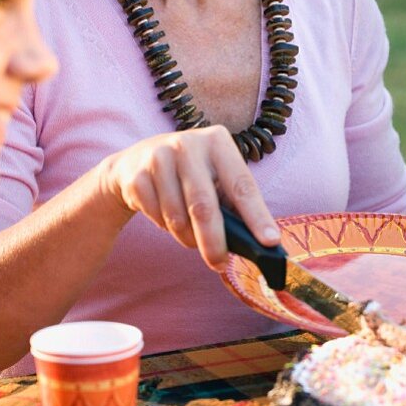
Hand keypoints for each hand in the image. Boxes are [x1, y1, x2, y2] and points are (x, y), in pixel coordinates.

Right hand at [98, 125, 279, 270]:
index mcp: (217, 141)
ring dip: (186, 237)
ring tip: (189, 234)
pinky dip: (164, 226)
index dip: (257, 216)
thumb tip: (258, 244)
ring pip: (177, 217)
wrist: (136, 162)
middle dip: (214, 242)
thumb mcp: (214, 177)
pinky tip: (164, 213)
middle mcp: (188, 144)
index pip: (242, 185)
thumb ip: (233, 204)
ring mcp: (158, 157)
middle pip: (204, 206)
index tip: (270, 243)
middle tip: (220, 264)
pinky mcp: (136, 175)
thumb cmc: (190, 175)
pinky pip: (155, 217)